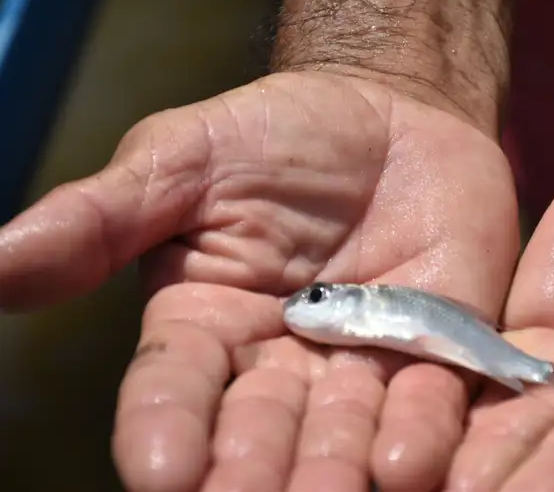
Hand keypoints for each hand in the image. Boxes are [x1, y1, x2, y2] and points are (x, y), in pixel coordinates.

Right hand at [0, 72, 519, 490]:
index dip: (164, 428)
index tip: (158, 469)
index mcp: (206, 326)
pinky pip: (427, 399)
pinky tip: (406, 462)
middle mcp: (280, 363)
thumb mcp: (184, 159)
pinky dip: (420, 431)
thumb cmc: (278, 135)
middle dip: (253, 469)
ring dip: (334, 469)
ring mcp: (361, 362)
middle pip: (259, 431)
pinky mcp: (434, 348)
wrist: (388, 114)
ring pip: (343, 432)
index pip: (174, 389)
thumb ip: (102, 217)